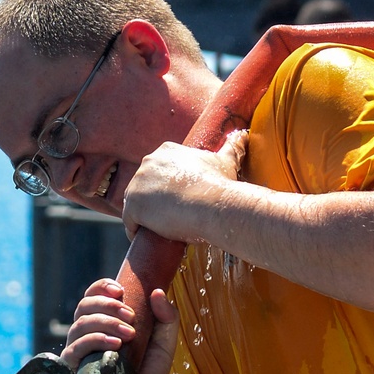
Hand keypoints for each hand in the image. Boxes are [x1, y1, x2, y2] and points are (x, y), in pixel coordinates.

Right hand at [60, 279, 178, 373]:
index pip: (93, 296)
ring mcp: (79, 350)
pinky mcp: (74, 368)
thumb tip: (158, 292)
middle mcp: (88, 334)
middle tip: (130, 315)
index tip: (119, 290)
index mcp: (104, 322)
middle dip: (107, 306)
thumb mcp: (165, 341)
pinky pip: (76, 347)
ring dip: (105, 322)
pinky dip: (95, 340)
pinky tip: (115, 344)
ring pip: (79, 324)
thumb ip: (167, 317)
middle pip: (84, 306)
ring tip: (128, 334)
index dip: (101, 287)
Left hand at [122, 128, 248, 242]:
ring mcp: (137, 183)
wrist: (212, 205)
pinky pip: (130, 222)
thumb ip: (232, 147)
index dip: (164, 189)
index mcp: (166, 151)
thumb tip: (243, 134)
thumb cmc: (220, 185)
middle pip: (143, 187)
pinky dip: (135, 231)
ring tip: (157, 231)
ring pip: (134, 203)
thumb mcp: (226, 161)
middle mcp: (147, 162)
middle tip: (167, 219)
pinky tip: (145, 239)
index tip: (174, 202)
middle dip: (151, 202)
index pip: (157, 172)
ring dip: (142, 217)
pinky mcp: (133, 205)